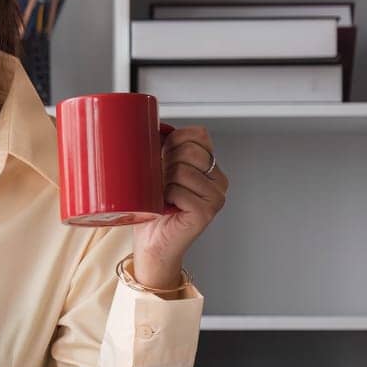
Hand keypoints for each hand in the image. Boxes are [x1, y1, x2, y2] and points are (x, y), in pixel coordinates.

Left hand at [133, 125, 228, 288]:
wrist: (151, 244)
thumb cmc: (151, 208)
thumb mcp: (155, 171)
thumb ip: (160, 148)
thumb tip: (147, 122)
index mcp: (210, 167)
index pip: (199, 134)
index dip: (174, 139)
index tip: (158, 153)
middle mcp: (219, 180)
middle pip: (190, 150)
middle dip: (164, 160)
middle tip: (155, 180)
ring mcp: (216, 197)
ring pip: (182, 169)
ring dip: (161, 181)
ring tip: (159, 195)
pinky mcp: (206, 212)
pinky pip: (178, 190)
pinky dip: (163, 196)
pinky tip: (164, 206)